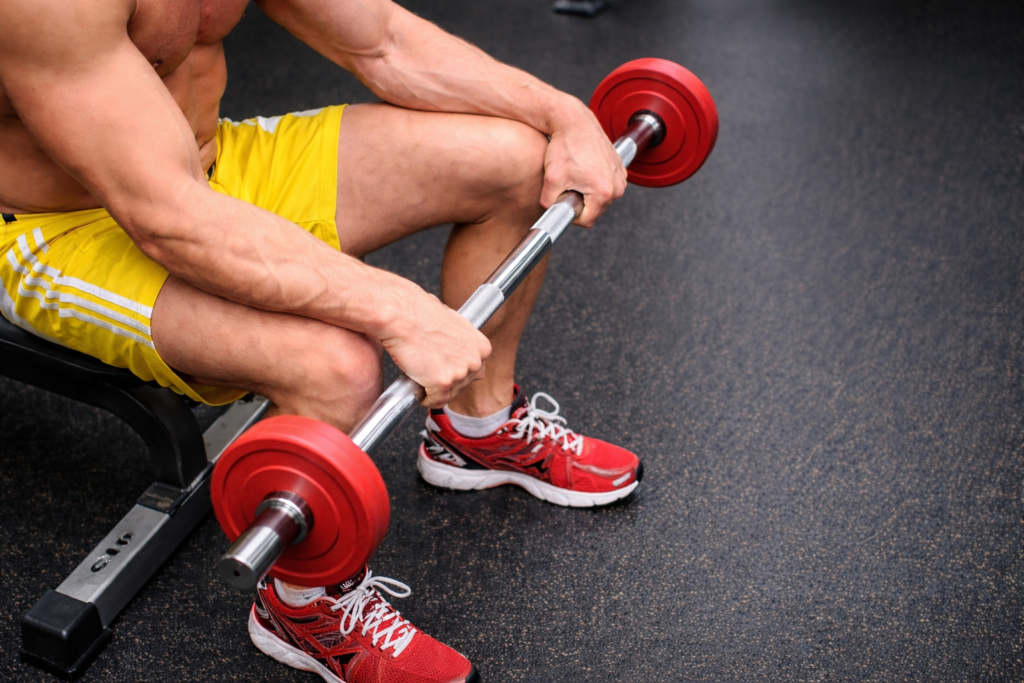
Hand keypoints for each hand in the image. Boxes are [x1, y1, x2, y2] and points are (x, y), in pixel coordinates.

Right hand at [380, 283, 491, 407]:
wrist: (400, 315)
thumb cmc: (418, 313)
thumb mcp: (450, 322)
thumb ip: (459, 340)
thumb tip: (455, 348)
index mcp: (481, 346)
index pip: (474, 371)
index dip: (455, 371)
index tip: (443, 369)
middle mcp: (475, 360)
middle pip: (462, 385)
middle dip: (445, 382)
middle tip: (428, 373)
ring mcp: (460, 373)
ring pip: (448, 395)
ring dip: (434, 390)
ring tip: (420, 374)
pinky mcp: (443, 383)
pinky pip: (434, 401)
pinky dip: (424, 398)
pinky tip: (416, 385)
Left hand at [540, 98, 627, 227]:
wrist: (574, 121)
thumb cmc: (565, 146)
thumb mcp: (551, 180)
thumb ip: (549, 205)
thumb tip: (551, 216)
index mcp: (603, 192)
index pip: (586, 221)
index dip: (571, 214)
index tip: (563, 200)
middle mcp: (617, 186)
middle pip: (596, 210)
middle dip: (580, 202)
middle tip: (568, 186)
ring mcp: (621, 176)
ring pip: (601, 198)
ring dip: (588, 193)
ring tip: (575, 176)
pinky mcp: (620, 167)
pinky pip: (607, 185)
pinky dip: (595, 181)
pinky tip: (584, 169)